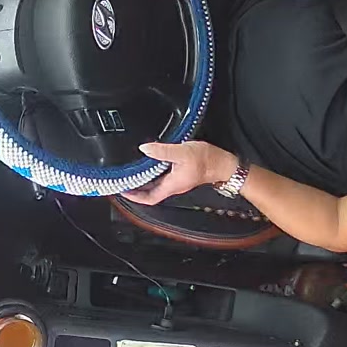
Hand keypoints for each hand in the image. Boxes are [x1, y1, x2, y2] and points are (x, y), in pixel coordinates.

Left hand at [121, 142, 238, 205]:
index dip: (134, 196)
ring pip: (155, 186)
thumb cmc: (207, 160)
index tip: (122, 190)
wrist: (224, 163)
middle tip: (123, 181)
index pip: (149, 198)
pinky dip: (152, 174)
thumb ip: (162, 151)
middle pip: (149, 193)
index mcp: (171, 185)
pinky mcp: (180, 175)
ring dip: (143, 181)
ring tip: (131, 173)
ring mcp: (177, 181)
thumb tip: (144, 148)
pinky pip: (162, 178)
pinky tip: (149, 164)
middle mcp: (173, 186)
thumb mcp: (181, 152)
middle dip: (135, 189)